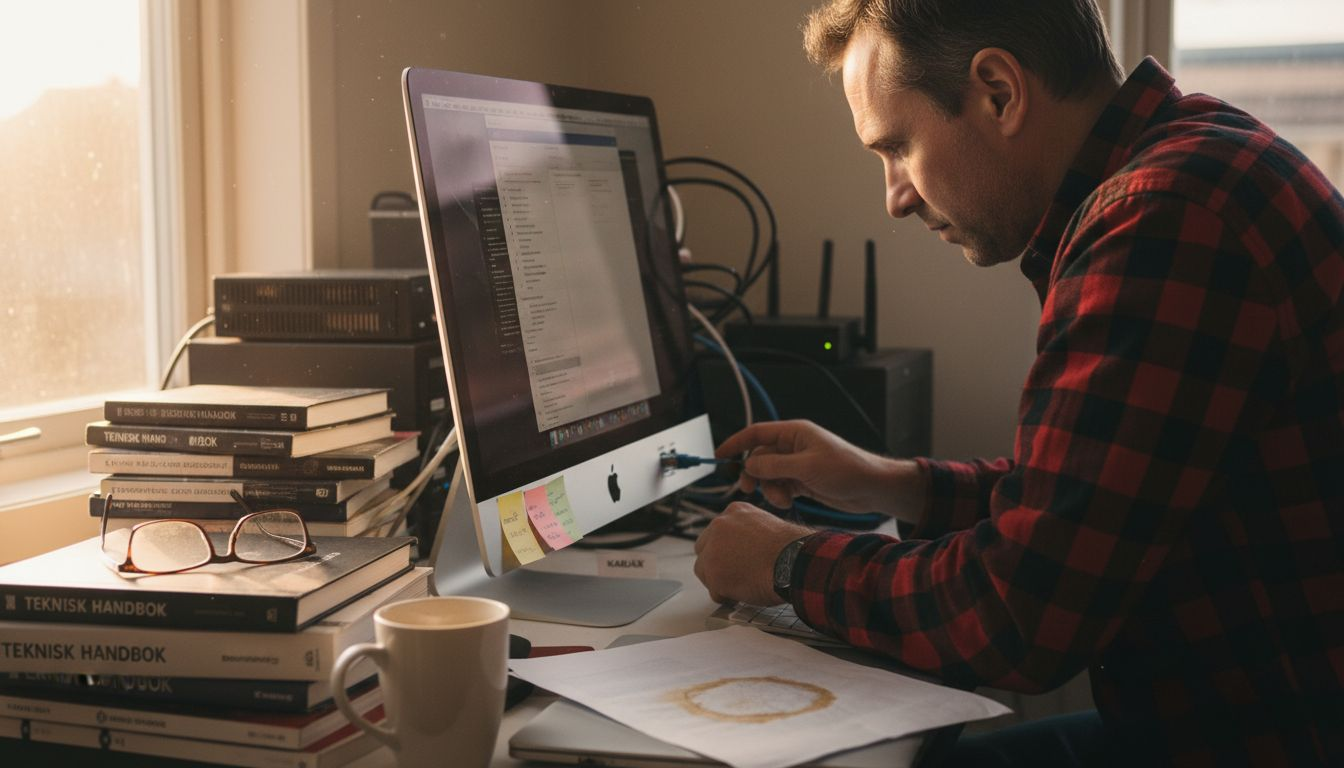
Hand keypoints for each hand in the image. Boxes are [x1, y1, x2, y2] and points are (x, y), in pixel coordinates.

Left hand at [692, 502, 811, 604]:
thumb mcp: (768, 527)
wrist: (795, 561)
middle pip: (704, 549)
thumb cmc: (791, 550)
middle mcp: (719, 525)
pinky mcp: (713, 572)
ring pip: (704, 570)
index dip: (725, 550)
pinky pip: (713, 590)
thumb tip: (744, 551)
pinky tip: (745, 593)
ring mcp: (713, 549)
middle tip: (734, 575)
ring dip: (720, 580)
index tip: (734, 559)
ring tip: (743, 585)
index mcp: (734, 511)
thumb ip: (749, 534)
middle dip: (716, 563)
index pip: (717, 532)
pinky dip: (726, 596)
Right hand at [716, 420, 923, 521]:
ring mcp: (798, 464)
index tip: (719, 456)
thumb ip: (775, 466)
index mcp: (795, 433)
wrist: (871, 488)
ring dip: (770, 488)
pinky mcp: (804, 481)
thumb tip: (750, 465)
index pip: (757, 433)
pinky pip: (780, 486)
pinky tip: (788, 502)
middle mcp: (794, 446)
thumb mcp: (806, 467)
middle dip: (755, 474)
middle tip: (749, 489)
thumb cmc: (846, 469)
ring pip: (769, 475)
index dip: (736, 443)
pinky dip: (780, 495)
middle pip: (760, 457)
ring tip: (782, 499)